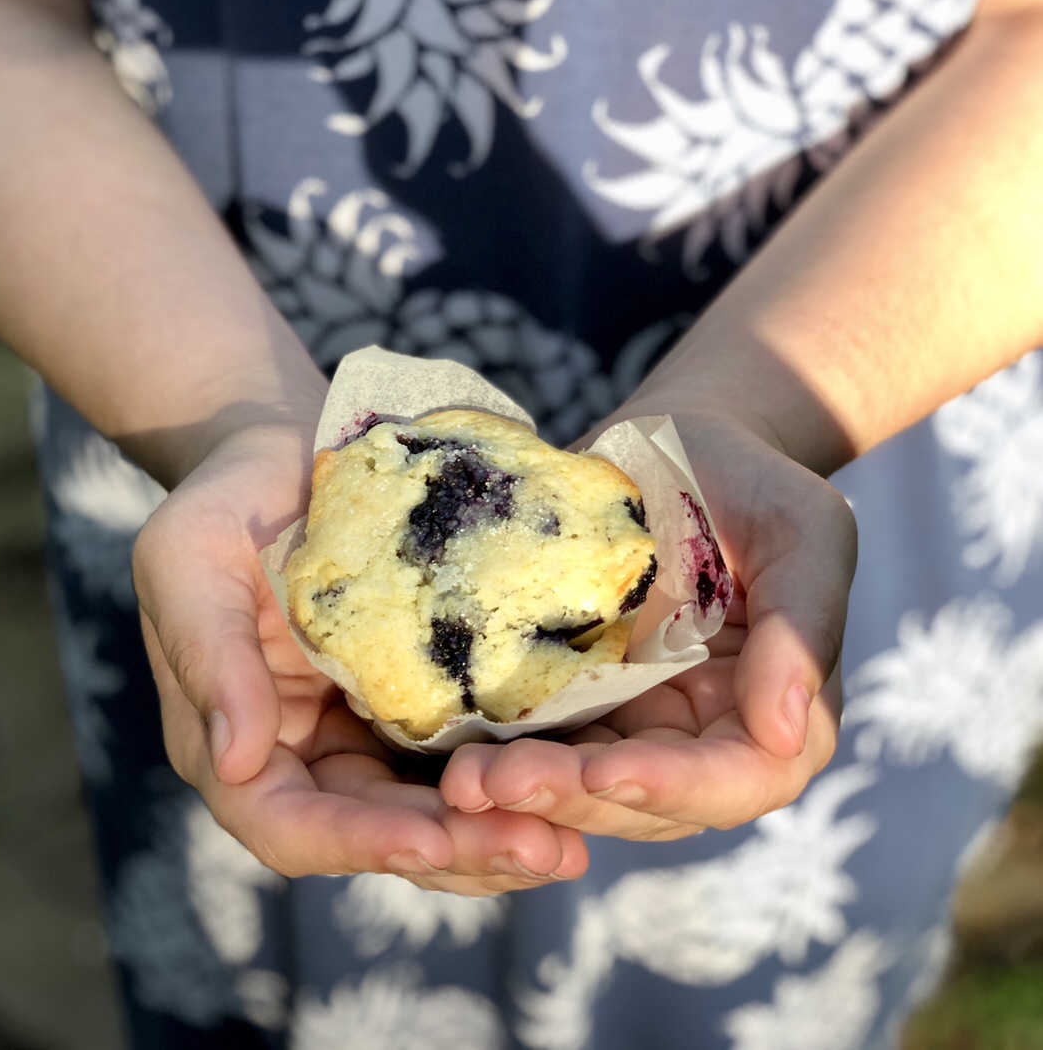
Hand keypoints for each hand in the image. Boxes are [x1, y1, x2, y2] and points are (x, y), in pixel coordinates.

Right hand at [132, 412, 588, 893]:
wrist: (288, 446)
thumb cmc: (228, 494)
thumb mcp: (192, 556)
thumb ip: (208, 654)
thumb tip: (235, 761)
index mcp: (232, 739)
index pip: (285, 823)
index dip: (354, 842)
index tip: (429, 839)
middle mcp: (299, 756)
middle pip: (373, 835)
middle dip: (454, 851)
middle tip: (540, 851)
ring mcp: (362, 736)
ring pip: (429, 814)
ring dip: (494, 836)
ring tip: (568, 844)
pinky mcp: (419, 705)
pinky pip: (465, 758)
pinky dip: (513, 780)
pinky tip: (576, 782)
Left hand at [440, 410, 850, 840]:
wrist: (671, 445)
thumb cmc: (749, 480)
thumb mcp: (800, 531)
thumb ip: (802, 626)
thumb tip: (784, 732)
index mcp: (775, 712)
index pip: (739, 780)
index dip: (672, 786)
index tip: (603, 774)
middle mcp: (704, 738)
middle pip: (647, 804)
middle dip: (573, 801)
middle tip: (494, 784)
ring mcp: (634, 728)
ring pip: (585, 794)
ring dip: (526, 795)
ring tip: (462, 783)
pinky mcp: (574, 706)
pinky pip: (540, 748)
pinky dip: (500, 761)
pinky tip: (446, 762)